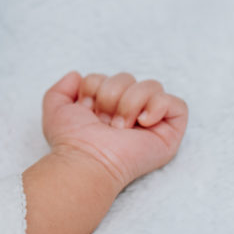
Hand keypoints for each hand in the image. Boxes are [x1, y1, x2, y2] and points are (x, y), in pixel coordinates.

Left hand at [41, 71, 187, 190]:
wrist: (85, 158)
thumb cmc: (71, 140)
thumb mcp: (56, 108)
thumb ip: (60, 88)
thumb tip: (76, 75)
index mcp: (107, 106)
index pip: (108, 77)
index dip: (95, 86)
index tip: (86, 109)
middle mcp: (130, 112)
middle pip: (129, 77)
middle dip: (111, 94)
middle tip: (103, 121)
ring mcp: (151, 122)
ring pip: (152, 86)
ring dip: (130, 103)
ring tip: (119, 126)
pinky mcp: (169, 134)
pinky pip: (177, 105)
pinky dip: (158, 106)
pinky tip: (142, 122)